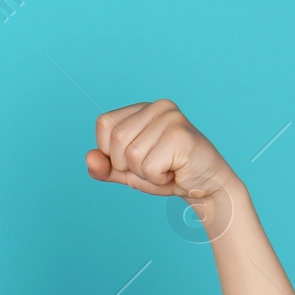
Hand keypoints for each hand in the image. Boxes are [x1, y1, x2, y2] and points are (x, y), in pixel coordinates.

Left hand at [86, 98, 236, 199]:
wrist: (204, 187)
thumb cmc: (166, 174)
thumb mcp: (127, 172)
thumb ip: (104, 167)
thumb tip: (89, 158)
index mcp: (142, 109)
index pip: (104, 124)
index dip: (111, 150)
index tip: (136, 158)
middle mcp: (158, 107)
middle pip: (116, 140)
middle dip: (129, 165)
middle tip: (154, 166)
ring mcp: (172, 118)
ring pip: (132, 156)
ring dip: (146, 173)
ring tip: (166, 168)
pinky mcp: (181, 135)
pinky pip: (149, 166)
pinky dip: (158, 178)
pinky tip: (175, 171)